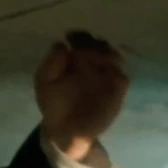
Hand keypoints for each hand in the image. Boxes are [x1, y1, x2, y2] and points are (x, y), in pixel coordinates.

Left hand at [35, 31, 129, 160]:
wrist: (66, 130)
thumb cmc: (54, 104)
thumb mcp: (45, 82)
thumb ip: (51, 63)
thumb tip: (62, 45)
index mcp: (76, 58)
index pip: (82, 39)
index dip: (80, 37)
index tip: (73, 39)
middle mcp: (94, 63)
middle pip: (100, 44)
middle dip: (94, 45)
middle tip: (85, 53)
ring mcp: (107, 75)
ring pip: (114, 56)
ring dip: (107, 56)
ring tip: (97, 62)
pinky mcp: (117, 91)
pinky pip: (122, 77)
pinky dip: (116, 73)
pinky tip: (106, 75)